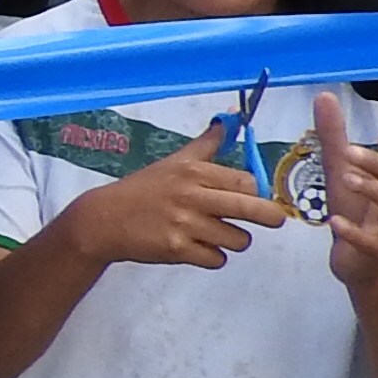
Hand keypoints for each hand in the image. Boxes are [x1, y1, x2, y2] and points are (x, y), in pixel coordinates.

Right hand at [57, 133, 285, 271]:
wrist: (103, 220)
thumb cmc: (143, 189)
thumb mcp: (174, 161)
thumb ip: (206, 144)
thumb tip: (229, 118)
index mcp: (194, 172)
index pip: (248, 182)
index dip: (258, 192)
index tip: (255, 197)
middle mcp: (192, 196)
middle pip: (253, 209)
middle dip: (271, 217)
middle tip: (273, 220)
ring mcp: (185, 225)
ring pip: (239, 239)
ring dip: (233, 240)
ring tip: (216, 234)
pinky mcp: (177, 250)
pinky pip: (217, 260)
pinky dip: (212, 257)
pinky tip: (197, 247)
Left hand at [315, 95, 377, 292]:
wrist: (364, 264)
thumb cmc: (358, 212)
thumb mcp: (342, 172)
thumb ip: (335, 137)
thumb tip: (324, 95)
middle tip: (350, 152)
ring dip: (374, 191)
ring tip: (348, 179)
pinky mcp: (374, 252)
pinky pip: (372, 243)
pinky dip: (354, 232)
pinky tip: (335, 221)